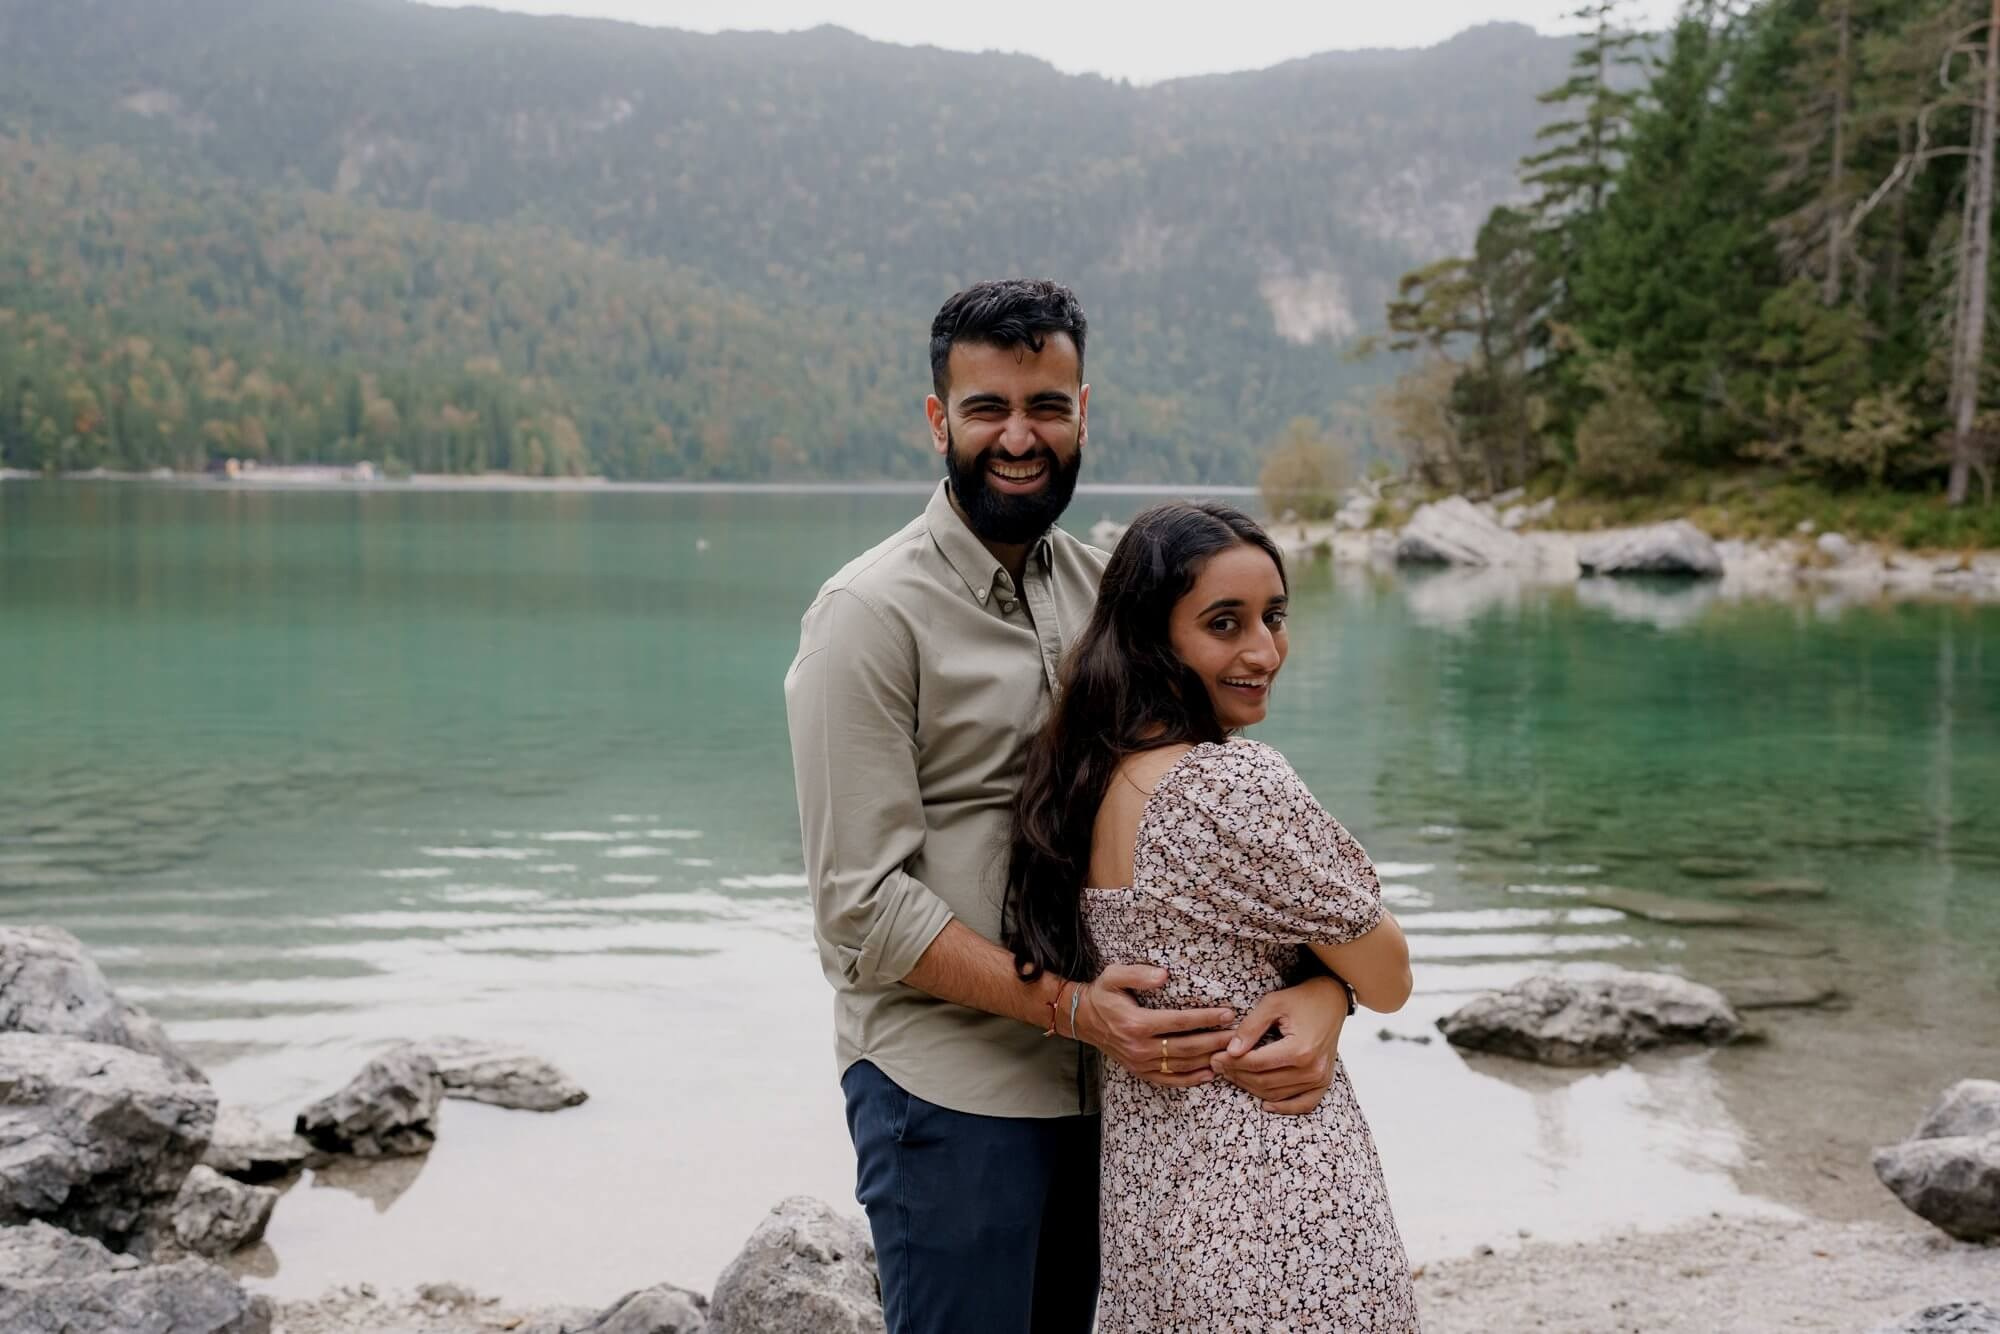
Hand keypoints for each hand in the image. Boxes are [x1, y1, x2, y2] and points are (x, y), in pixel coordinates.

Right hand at [1072, 964, 1236, 1089]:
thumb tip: (1164, 976)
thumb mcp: (1113, 975)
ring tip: (1231, 1054)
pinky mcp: (1140, 1072)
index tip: (1228, 1013)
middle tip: (1238, 1036)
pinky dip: (1191, 1080)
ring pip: (1181, 1065)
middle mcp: (1139, 1047)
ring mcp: (1140, 1063)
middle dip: (1215, 1041)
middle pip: (1186, 1047)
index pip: (1180, 1022)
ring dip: (1208, 1060)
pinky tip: (1209, 1074)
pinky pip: (1169, 1080)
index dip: (1206, 1018)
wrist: (1082, 1019)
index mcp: (1136, 1023)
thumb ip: (1138, 974)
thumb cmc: (1102, 994)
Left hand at [1211, 974, 1346, 1113]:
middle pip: (1265, 1081)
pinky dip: (1284, 1107)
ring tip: (1232, 1075)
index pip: (1257, 1063)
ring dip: (1252, 1088)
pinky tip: (1266, 1104)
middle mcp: (1312, 1068)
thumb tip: (1231, 1051)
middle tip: (1218, 1065)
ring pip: (1277, 1094)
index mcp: (1300, 1049)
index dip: (1232, 1062)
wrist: (1331, 1000)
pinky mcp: (1324, 1081)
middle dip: (1237, 1075)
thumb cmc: (1301, 999)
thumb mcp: (1273, 1004)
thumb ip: (1251, 1027)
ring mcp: (1320, 1078)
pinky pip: (1303, 1104)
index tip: (1215, 1056)